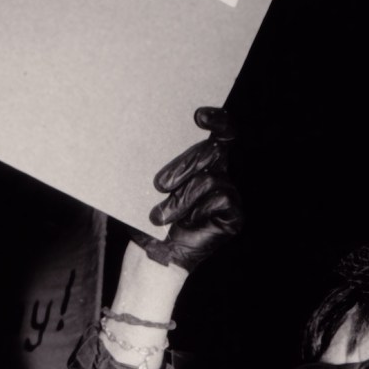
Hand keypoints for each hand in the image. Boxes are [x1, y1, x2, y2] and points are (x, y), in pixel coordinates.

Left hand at [130, 107, 241, 271]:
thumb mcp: (143, 184)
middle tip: (159, 184)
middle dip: (184, 164)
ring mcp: (228, 194)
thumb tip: (135, 132)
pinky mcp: (234, 215)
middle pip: (212, 150)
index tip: (198, 116)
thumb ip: (150, 159)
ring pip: (210, 178)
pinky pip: (222, 198)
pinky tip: (184, 221)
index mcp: (201, 160)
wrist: (151, 252)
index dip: (217, 119)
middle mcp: (219, 172)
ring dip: (181, 197)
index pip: (221, 130)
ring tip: (160, 215)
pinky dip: (197, 208)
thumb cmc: (146, 216)